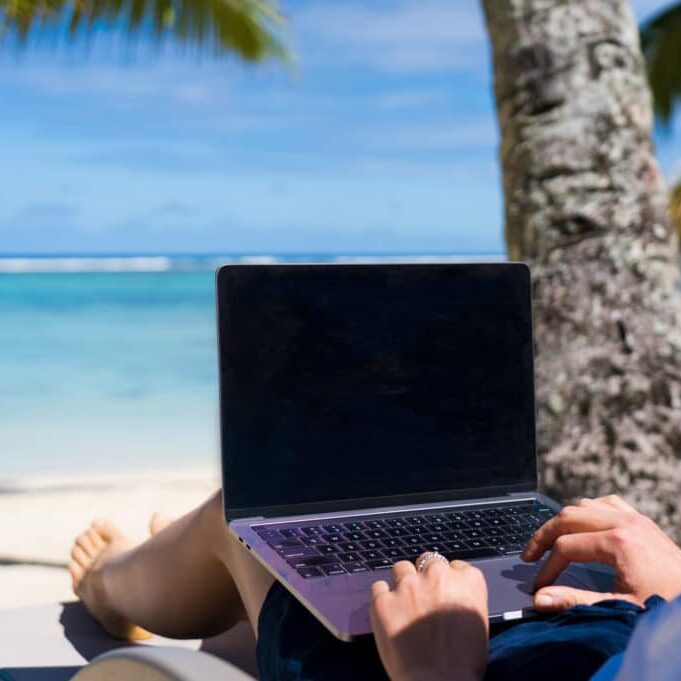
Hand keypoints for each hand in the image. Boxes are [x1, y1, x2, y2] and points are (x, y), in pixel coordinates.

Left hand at [370, 554, 488, 680]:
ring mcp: (408, 585)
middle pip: (428, 560)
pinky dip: (381, 597)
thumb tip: (451, 596)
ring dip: (402, 582)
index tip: (445, 590)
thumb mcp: (477, 622)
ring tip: (403, 603)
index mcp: (468, 581)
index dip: (449, 579)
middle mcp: (438, 575)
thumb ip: (463, 599)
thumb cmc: (463, 663)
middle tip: (423, 596)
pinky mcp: (384, 599)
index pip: (457, 566)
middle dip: (425, 575)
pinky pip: (378, 587)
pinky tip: (387, 612)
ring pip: (402, 568)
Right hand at [522, 495, 680, 611]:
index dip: (547, 567)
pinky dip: (588, 511)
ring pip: (584, 505)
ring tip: (551, 541)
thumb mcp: (620, 607)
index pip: (565, 547)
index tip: (538, 586)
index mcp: (618, 542)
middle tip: (529, 555)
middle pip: (568, 517)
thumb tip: (539, 599)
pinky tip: (583, 526)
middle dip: (544, 536)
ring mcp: (634, 518)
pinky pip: (606, 503)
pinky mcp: (642, 520)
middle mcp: (624, 522)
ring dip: (564, 521)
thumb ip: (576, 601)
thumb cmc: (665, 605)